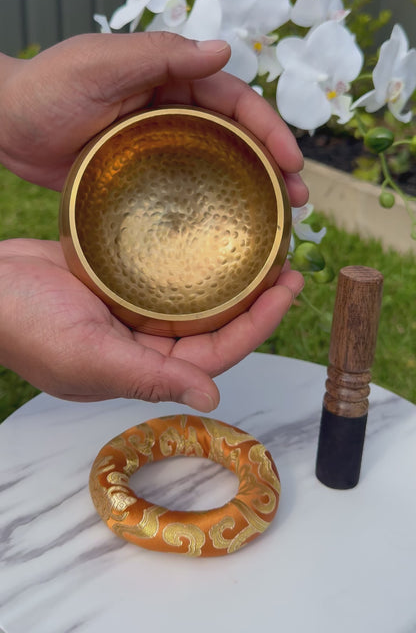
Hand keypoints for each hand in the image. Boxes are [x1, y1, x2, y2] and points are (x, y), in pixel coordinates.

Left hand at [0, 32, 306, 204]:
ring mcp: (161, 147)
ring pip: (220, 168)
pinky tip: (227, 234)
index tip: (292, 160)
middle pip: (238, 138)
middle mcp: (174, 111)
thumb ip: (159, 55)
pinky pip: (188, 191)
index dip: (268, 128)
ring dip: (252, 192)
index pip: (234, 100)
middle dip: (273, 166)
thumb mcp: (100, 63)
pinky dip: (213, 209)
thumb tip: (224, 50)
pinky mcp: (144, 177)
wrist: (6, 125)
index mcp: (172, 78)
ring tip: (279, 226)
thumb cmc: (46, 87)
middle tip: (298, 203)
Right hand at [0, 239, 302, 410]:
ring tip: (262, 245)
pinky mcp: (121, 280)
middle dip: (255, 298)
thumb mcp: (88, 356)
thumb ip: (149, 377)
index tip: (288, 289)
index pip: (218, 352)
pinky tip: (213, 232)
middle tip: (287, 262)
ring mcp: (135, 310)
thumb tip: (210, 400)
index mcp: (145, 369)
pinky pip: (168, 272)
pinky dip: (194, 258)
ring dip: (230, 276)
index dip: (259, 324)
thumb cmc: (25, 325)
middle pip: (216, 323)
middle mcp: (147, 342)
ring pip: (196, 297)